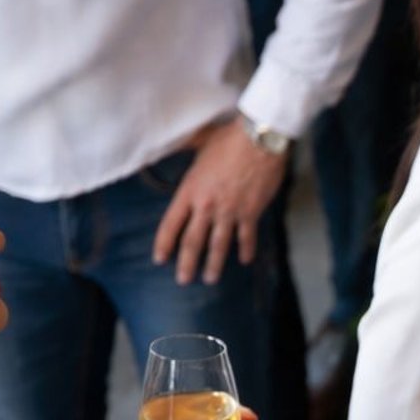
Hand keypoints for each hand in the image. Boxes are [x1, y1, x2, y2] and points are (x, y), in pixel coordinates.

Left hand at [152, 120, 287, 284]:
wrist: (259, 139)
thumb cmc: (228, 138)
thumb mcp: (198, 142)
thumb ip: (183, 147)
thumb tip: (168, 140)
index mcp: (190, 190)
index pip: (171, 223)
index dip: (164, 243)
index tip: (160, 259)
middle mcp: (207, 206)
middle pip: (193, 242)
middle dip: (187, 264)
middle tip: (183, 280)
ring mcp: (230, 212)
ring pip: (219, 246)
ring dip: (214, 265)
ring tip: (210, 279)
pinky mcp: (251, 212)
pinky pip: (247, 237)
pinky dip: (246, 250)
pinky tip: (245, 260)